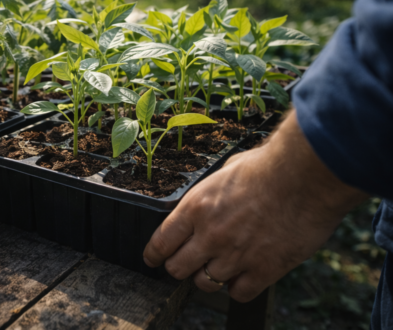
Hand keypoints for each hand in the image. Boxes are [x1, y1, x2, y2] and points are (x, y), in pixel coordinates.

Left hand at [142, 111, 367, 301]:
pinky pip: (239, 293)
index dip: (154, 255)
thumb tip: (209, 200)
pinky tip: (243, 276)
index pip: (161, 242)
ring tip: (216, 269)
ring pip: (205, 284)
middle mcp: (210, 235)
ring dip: (207, 278)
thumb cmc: (268, 166)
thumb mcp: (225, 171)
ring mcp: (236, 255)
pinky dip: (237, 288)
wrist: (305, 177)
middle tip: (186, 264)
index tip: (153, 259)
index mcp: (196, 207)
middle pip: (177, 268)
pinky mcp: (264, 269)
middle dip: (178, 267)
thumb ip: (211, 193)